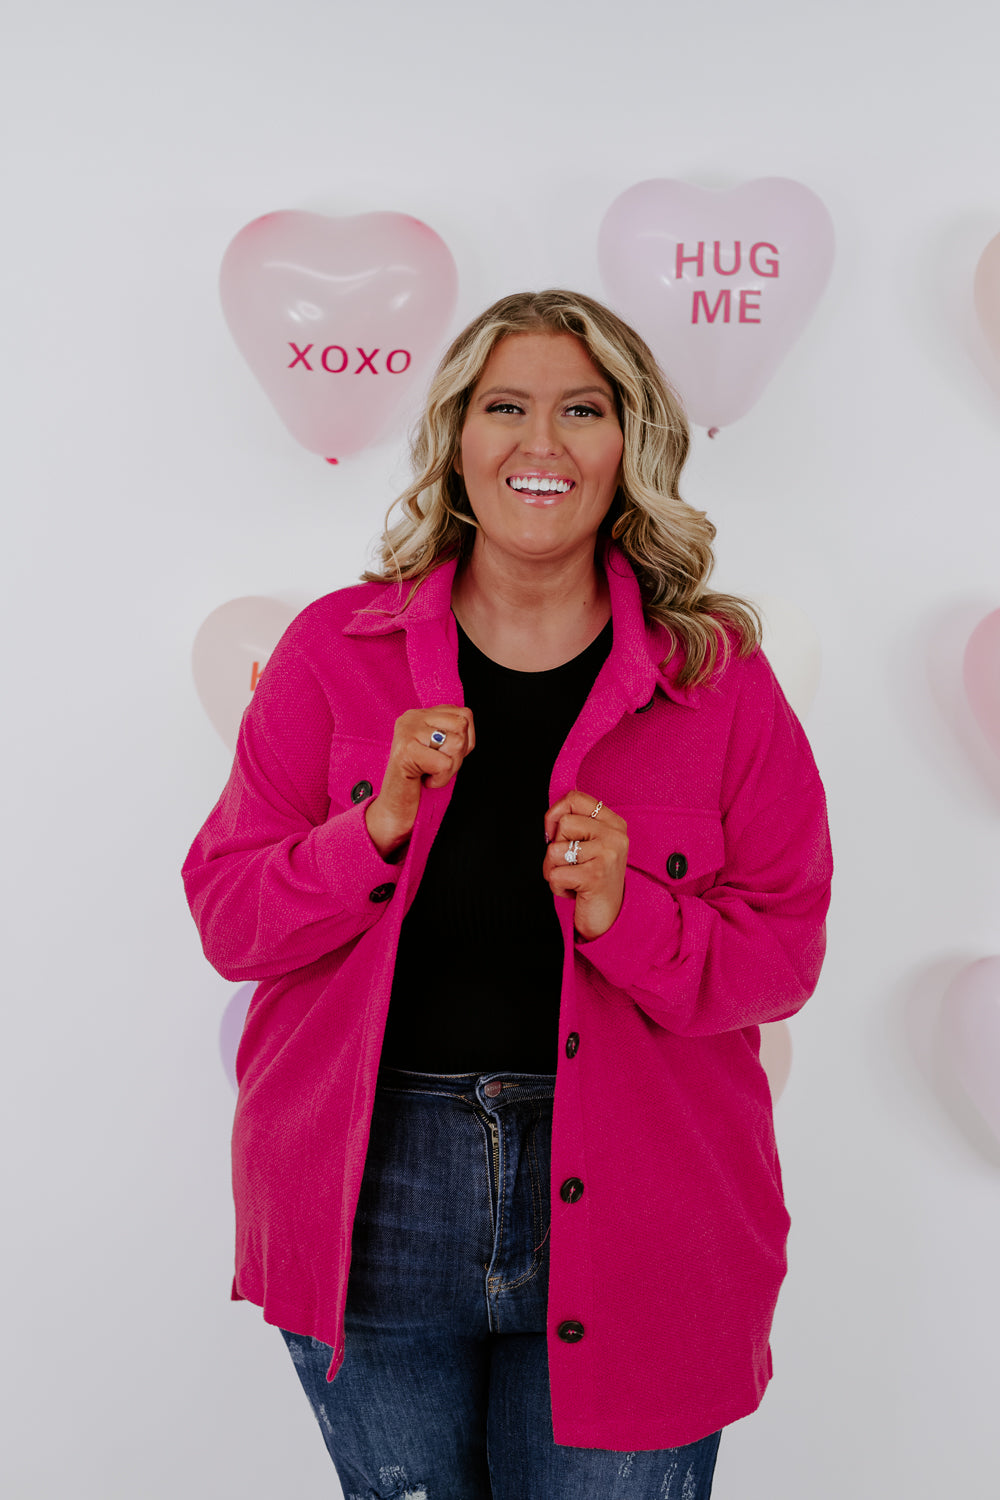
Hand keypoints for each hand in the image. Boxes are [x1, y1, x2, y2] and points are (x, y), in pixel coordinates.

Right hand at [364, 705, 474, 858]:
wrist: (395, 809)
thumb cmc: (419, 781)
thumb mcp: (440, 749)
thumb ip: (453, 731)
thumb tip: (466, 723)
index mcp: (421, 714)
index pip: (464, 714)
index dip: (465, 742)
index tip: (443, 756)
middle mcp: (411, 718)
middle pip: (462, 726)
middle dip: (458, 755)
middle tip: (435, 767)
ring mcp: (406, 732)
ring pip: (456, 743)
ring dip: (449, 768)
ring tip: (429, 773)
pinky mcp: (405, 751)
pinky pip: (444, 764)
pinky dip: (440, 779)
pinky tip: (424, 780)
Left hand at [543, 791, 627, 940]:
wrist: (611, 918)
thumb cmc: (594, 880)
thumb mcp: (591, 846)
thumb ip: (576, 824)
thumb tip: (553, 813)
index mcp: (614, 823)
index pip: (574, 798)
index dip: (555, 814)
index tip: (556, 834)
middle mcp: (615, 836)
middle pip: (563, 823)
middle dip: (555, 848)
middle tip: (572, 865)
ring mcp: (607, 855)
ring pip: (554, 850)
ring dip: (554, 869)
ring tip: (573, 879)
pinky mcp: (595, 876)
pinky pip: (554, 874)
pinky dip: (557, 887)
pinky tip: (575, 891)